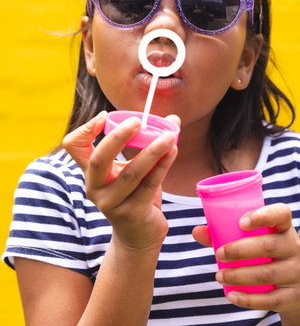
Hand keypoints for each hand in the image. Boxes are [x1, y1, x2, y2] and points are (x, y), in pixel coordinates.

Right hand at [63, 111, 177, 251]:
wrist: (139, 235)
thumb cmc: (136, 194)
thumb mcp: (136, 167)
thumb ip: (150, 143)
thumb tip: (173, 119)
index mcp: (91, 172)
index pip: (73, 146)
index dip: (85, 129)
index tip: (106, 116)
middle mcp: (95, 187)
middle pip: (98, 158)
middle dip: (118, 137)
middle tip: (138, 121)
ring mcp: (111, 203)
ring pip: (131, 173)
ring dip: (152, 151)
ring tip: (170, 135)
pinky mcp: (132, 213)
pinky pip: (148, 185)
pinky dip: (162, 166)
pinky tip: (173, 151)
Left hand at [193, 203, 299, 320]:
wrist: (294, 287)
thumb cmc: (266, 254)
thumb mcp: (255, 240)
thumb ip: (225, 233)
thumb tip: (197, 231)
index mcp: (283, 228)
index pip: (281, 214)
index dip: (262, 215)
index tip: (241, 222)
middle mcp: (293, 248)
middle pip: (268, 245)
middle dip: (239, 250)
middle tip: (219, 254)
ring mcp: (295, 272)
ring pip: (267, 274)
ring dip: (239, 275)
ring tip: (219, 276)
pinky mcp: (292, 296)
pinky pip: (271, 299)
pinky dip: (248, 299)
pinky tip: (231, 295)